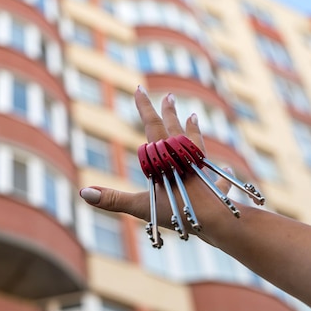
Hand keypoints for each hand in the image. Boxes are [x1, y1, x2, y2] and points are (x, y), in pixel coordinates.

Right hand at [79, 87, 238, 246]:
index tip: (140, 88)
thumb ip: (113, 200)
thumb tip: (83, 193)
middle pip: (175, 129)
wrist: (217, 221)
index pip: (152, 126)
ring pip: (197, 145)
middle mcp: (185, 157)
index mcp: (166, 158)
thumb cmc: (179, 213)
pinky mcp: (216, 184)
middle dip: (169, 112)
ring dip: (193, 130)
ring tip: (194, 116)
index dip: (144, 107)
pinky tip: (227, 171)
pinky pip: (218, 176)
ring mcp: (203, 169)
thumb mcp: (141, 207)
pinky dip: (221, 174)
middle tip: (169, 95)